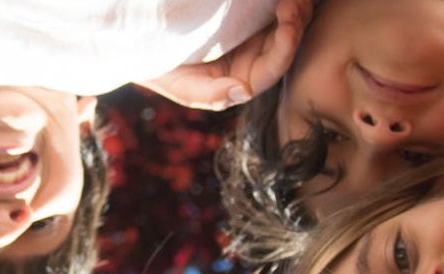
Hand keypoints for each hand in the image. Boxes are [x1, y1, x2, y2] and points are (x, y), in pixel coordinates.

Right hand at [135, 0, 312, 110]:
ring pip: (285, 25)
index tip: (289, 22)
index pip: (275, 67)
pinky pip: (271, 11)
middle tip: (295, 0)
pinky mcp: (248, 20)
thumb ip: (212, 95)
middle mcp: (255, 61)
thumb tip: (243, 92)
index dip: (287, 46)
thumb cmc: (165, 71)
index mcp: (245, 81)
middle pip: (287, 44)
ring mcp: (254, 39)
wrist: (147, 48)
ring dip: (295, 9)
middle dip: (296, 22)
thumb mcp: (184, 87)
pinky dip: (278, 2)